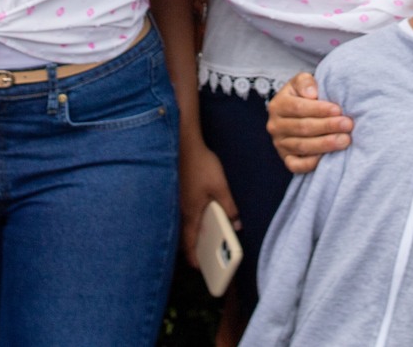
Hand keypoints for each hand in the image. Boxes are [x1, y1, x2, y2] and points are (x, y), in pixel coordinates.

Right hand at [177, 130, 239, 267]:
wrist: (183, 144)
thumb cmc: (201, 165)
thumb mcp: (220, 186)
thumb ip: (229, 206)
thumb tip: (237, 224)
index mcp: (191, 213)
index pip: (190, 243)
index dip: (193, 258)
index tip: (199, 268)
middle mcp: (180, 211)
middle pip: (183, 237)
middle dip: (191, 248)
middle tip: (202, 256)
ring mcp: (176, 201)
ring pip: (180, 225)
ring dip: (190, 234)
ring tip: (203, 239)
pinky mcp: (176, 192)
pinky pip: (180, 214)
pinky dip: (188, 221)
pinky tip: (198, 215)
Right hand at [267, 72, 352, 173]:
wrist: (298, 111)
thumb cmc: (305, 95)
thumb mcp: (302, 82)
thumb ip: (305, 82)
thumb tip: (312, 94)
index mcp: (278, 105)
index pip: (299, 108)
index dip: (319, 109)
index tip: (338, 110)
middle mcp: (275, 126)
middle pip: (303, 128)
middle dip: (327, 126)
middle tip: (348, 125)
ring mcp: (280, 144)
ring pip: (302, 146)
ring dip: (326, 144)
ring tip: (345, 140)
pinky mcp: (286, 159)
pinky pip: (296, 165)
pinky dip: (311, 163)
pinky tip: (328, 157)